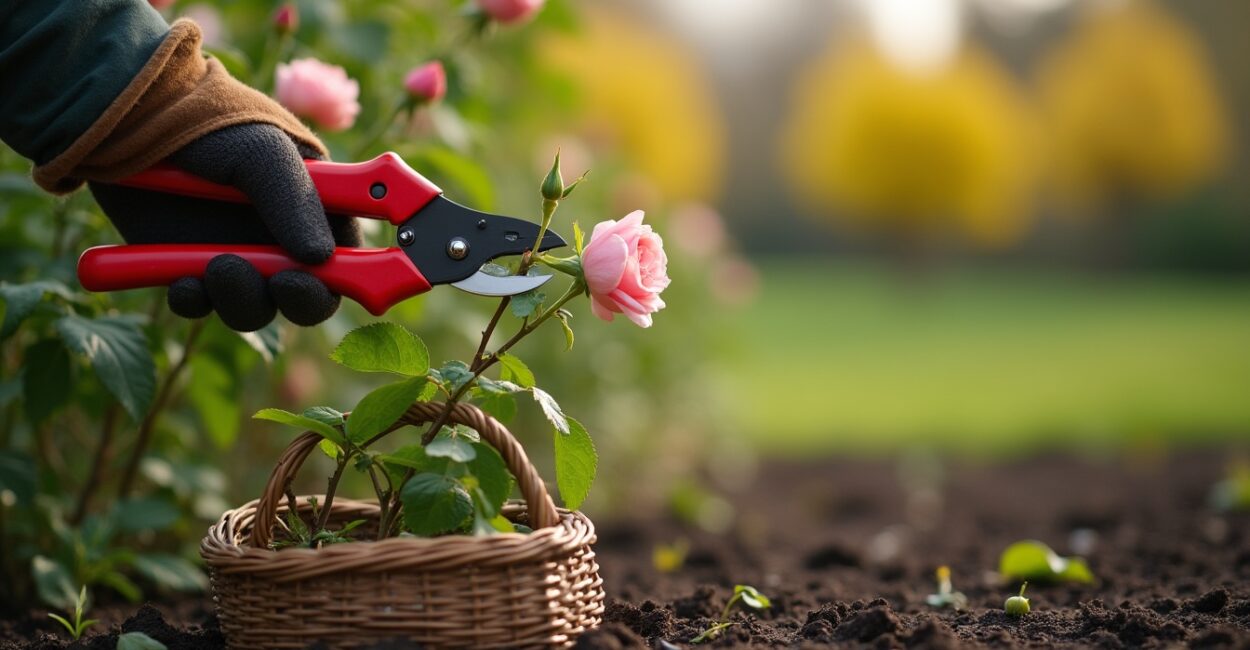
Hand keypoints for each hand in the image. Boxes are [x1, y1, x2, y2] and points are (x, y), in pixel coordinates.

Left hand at [89, 123, 361, 331]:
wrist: (131, 115)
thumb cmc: (212, 120)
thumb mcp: (264, 151)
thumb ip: (295, 202)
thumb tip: (320, 258)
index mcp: (316, 207)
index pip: (347, 257)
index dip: (346, 278)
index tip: (323, 278)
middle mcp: (281, 237)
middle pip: (307, 296)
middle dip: (296, 298)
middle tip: (278, 283)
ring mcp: (235, 254)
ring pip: (254, 308)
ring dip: (242, 299)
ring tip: (218, 269)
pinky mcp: (188, 267)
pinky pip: (201, 304)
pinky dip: (195, 300)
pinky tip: (184, 284)